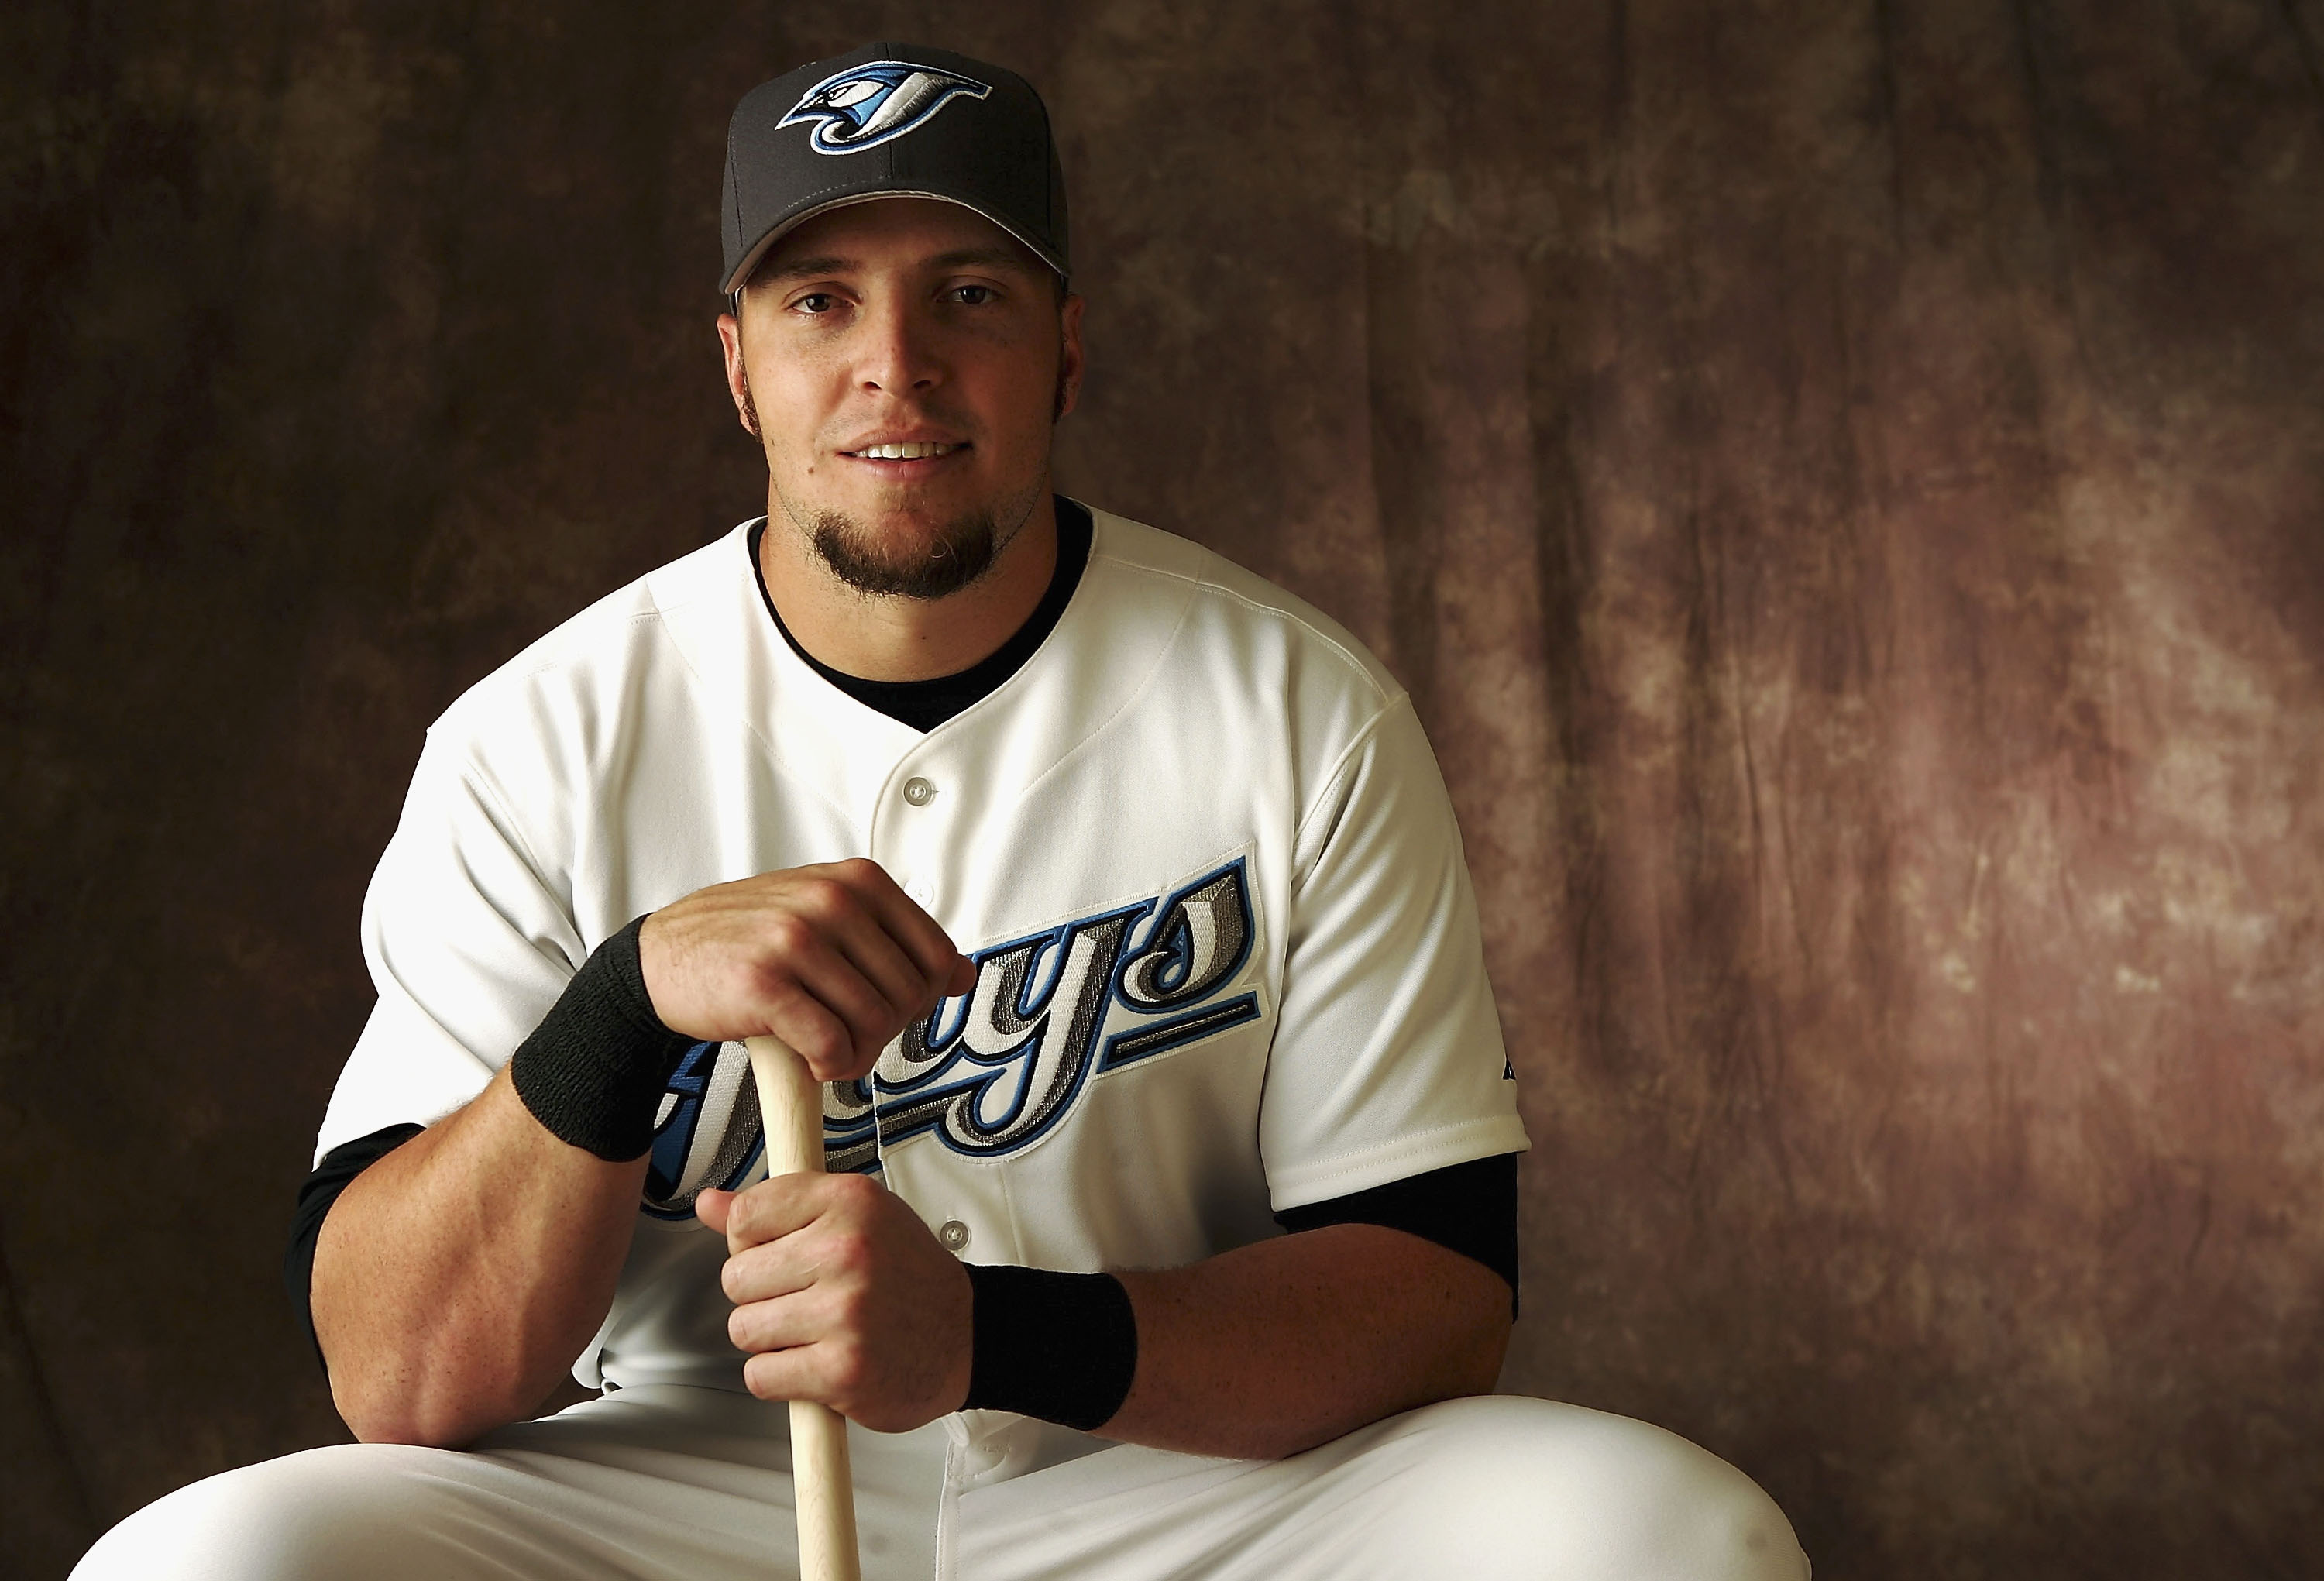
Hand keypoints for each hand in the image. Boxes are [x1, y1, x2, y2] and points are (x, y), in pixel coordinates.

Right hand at [639, 858, 974, 1080]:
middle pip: (909, 997)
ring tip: (828, 1049)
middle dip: (886, 1031)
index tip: (886, 1007)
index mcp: (858, 881)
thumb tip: (961, 975)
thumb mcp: (827, 916)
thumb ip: (893, 938)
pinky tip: (810, 1058)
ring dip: (859, 1055)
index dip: (921, 999)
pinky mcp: (765, 985)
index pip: (937, 957)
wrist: (662, 961)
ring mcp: (797, 940)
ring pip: (876, 1024)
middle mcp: (832, 901)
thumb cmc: (748, 942)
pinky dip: (830, 1067)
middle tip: (848, 1033)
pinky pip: (833, 1047)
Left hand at [696, 1175, 972, 1431]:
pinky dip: (780, 1377)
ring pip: (744, 1329)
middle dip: (762, 1295)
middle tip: (807, 1298)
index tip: (785, 1254)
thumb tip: (709, 1205)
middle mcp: (848, 1251)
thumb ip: (778, 1208)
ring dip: (770, 1339)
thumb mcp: (854, 1217)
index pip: (745, 1217)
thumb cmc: (907, 1275)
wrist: (967, 1336)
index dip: (754, 1243)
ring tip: (813, 1331)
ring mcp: (845, 1313)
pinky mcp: (841, 1371)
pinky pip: (760, 1375)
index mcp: (850, 1202)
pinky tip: (815, 1361)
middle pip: (736, 1278)